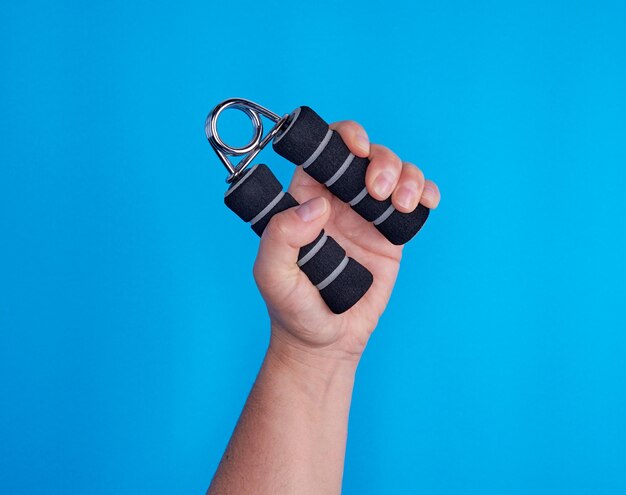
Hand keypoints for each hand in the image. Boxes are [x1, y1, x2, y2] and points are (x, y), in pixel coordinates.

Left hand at [253, 121, 440, 369]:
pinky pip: (414, 201)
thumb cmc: (293, 308)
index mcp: (306, 198)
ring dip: (407, 176)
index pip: (324, 151)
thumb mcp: (272, 275)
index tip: (358, 148)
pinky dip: (426, 191)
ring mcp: (367, 216)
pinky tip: (426, 202)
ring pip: (396, 172)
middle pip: (368, 155)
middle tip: (377, 192)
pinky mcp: (391, 235)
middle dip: (381, 161)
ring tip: (403, 204)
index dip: (344, 136)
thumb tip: (317, 206)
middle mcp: (338, 200)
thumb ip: (281, 237)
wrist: (326, 341)